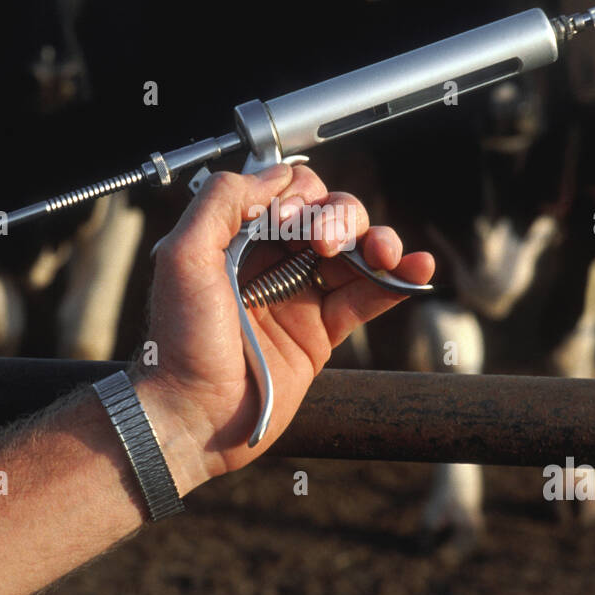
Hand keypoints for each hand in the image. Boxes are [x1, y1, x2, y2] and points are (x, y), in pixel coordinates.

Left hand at [133, 163, 434, 488]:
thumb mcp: (183, 256)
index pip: (288, 194)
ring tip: (385, 252)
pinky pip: (367, 297)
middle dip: (341, 217)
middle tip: (327, 243)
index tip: (291, 222)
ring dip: (379, 240)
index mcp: (238, 238)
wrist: (193, 416)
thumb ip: (221, 202)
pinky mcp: (322, 333)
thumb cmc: (178, 342)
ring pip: (355, 252)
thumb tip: (275, 178)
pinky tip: (416, 269)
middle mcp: (271, 262)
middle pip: (329, 216)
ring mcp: (300, 296)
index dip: (301, 198)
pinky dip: (396, 280)